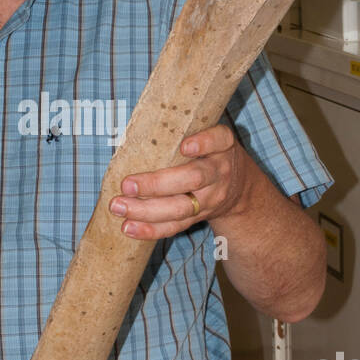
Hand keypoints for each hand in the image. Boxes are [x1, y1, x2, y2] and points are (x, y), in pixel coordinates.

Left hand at [107, 124, 248, 240]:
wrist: (240, 188)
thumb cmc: (211, 153)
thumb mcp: (209, 137)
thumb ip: (181, 132)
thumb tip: (132, 130)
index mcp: (222, 146)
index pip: (218, 140)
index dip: (203, 143)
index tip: (185, 146)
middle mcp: (219, 172)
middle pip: (192, 179)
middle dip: (157, 184)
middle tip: (126, 185)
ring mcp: (211, 198)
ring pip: (181, 208)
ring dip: (147, 210)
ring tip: (120, 207)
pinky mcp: (200, 216)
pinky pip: (176, 226)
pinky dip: (151, 229)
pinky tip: (129, 227)